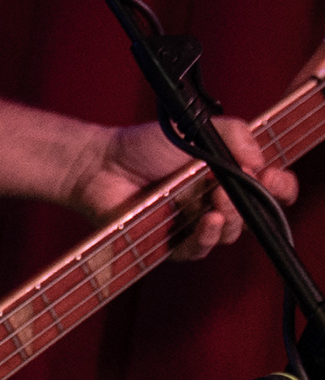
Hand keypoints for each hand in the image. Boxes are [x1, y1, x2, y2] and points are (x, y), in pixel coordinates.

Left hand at [71, 114, 296, 261]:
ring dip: (231, 220)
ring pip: (228, 234)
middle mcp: (214, 201)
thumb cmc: (145, 146)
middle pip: (253, 215)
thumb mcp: (196, 128)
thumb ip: (235, 135)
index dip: (279, 187)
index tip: (272, 179)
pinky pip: (195, 251)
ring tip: (216, 203)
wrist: (100, 163)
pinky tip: (206, 222)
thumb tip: (260, 161)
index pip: (268, 188)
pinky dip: (205, 239)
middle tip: (234, 187)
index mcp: (227, 176)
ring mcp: (192, 223)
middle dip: (253, 204)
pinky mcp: (169, 243)